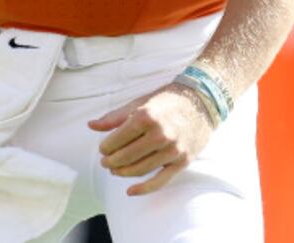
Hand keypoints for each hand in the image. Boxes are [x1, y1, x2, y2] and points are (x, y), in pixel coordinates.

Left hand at [89, 83, 214, 196]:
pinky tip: (130, 191)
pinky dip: (144, 189)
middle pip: (127, 156)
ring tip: (115, 171)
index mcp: (147, 116)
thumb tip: (91, 125)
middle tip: (105, 162)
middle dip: (111, 162)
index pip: (118, 139)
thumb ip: (115, 117)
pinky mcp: (182, 162)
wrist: (202, 103)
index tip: (102, 149)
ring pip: (140, 169)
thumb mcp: (140, 103)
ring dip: (123, 173)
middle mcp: (160, 134)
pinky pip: (160, 181)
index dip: (106, 147)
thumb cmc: (168, 101)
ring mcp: (172, 150)